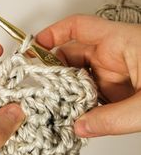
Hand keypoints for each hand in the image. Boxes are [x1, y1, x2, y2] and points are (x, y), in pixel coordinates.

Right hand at [36, 15, 140, 136]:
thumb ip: (112, 118)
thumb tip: (81, 127)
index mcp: (119, 43)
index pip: (78, 27)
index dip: (53, 34)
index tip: (34, 47)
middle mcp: (112, 55)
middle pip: (71, 55)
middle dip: (53, 71)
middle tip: (38, 88)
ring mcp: (112, 72)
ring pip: (78, 77)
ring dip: (65, 91)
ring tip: (53, 106)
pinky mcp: (116, 88)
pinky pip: (89, 92)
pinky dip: (79, 103)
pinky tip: (73, 115)